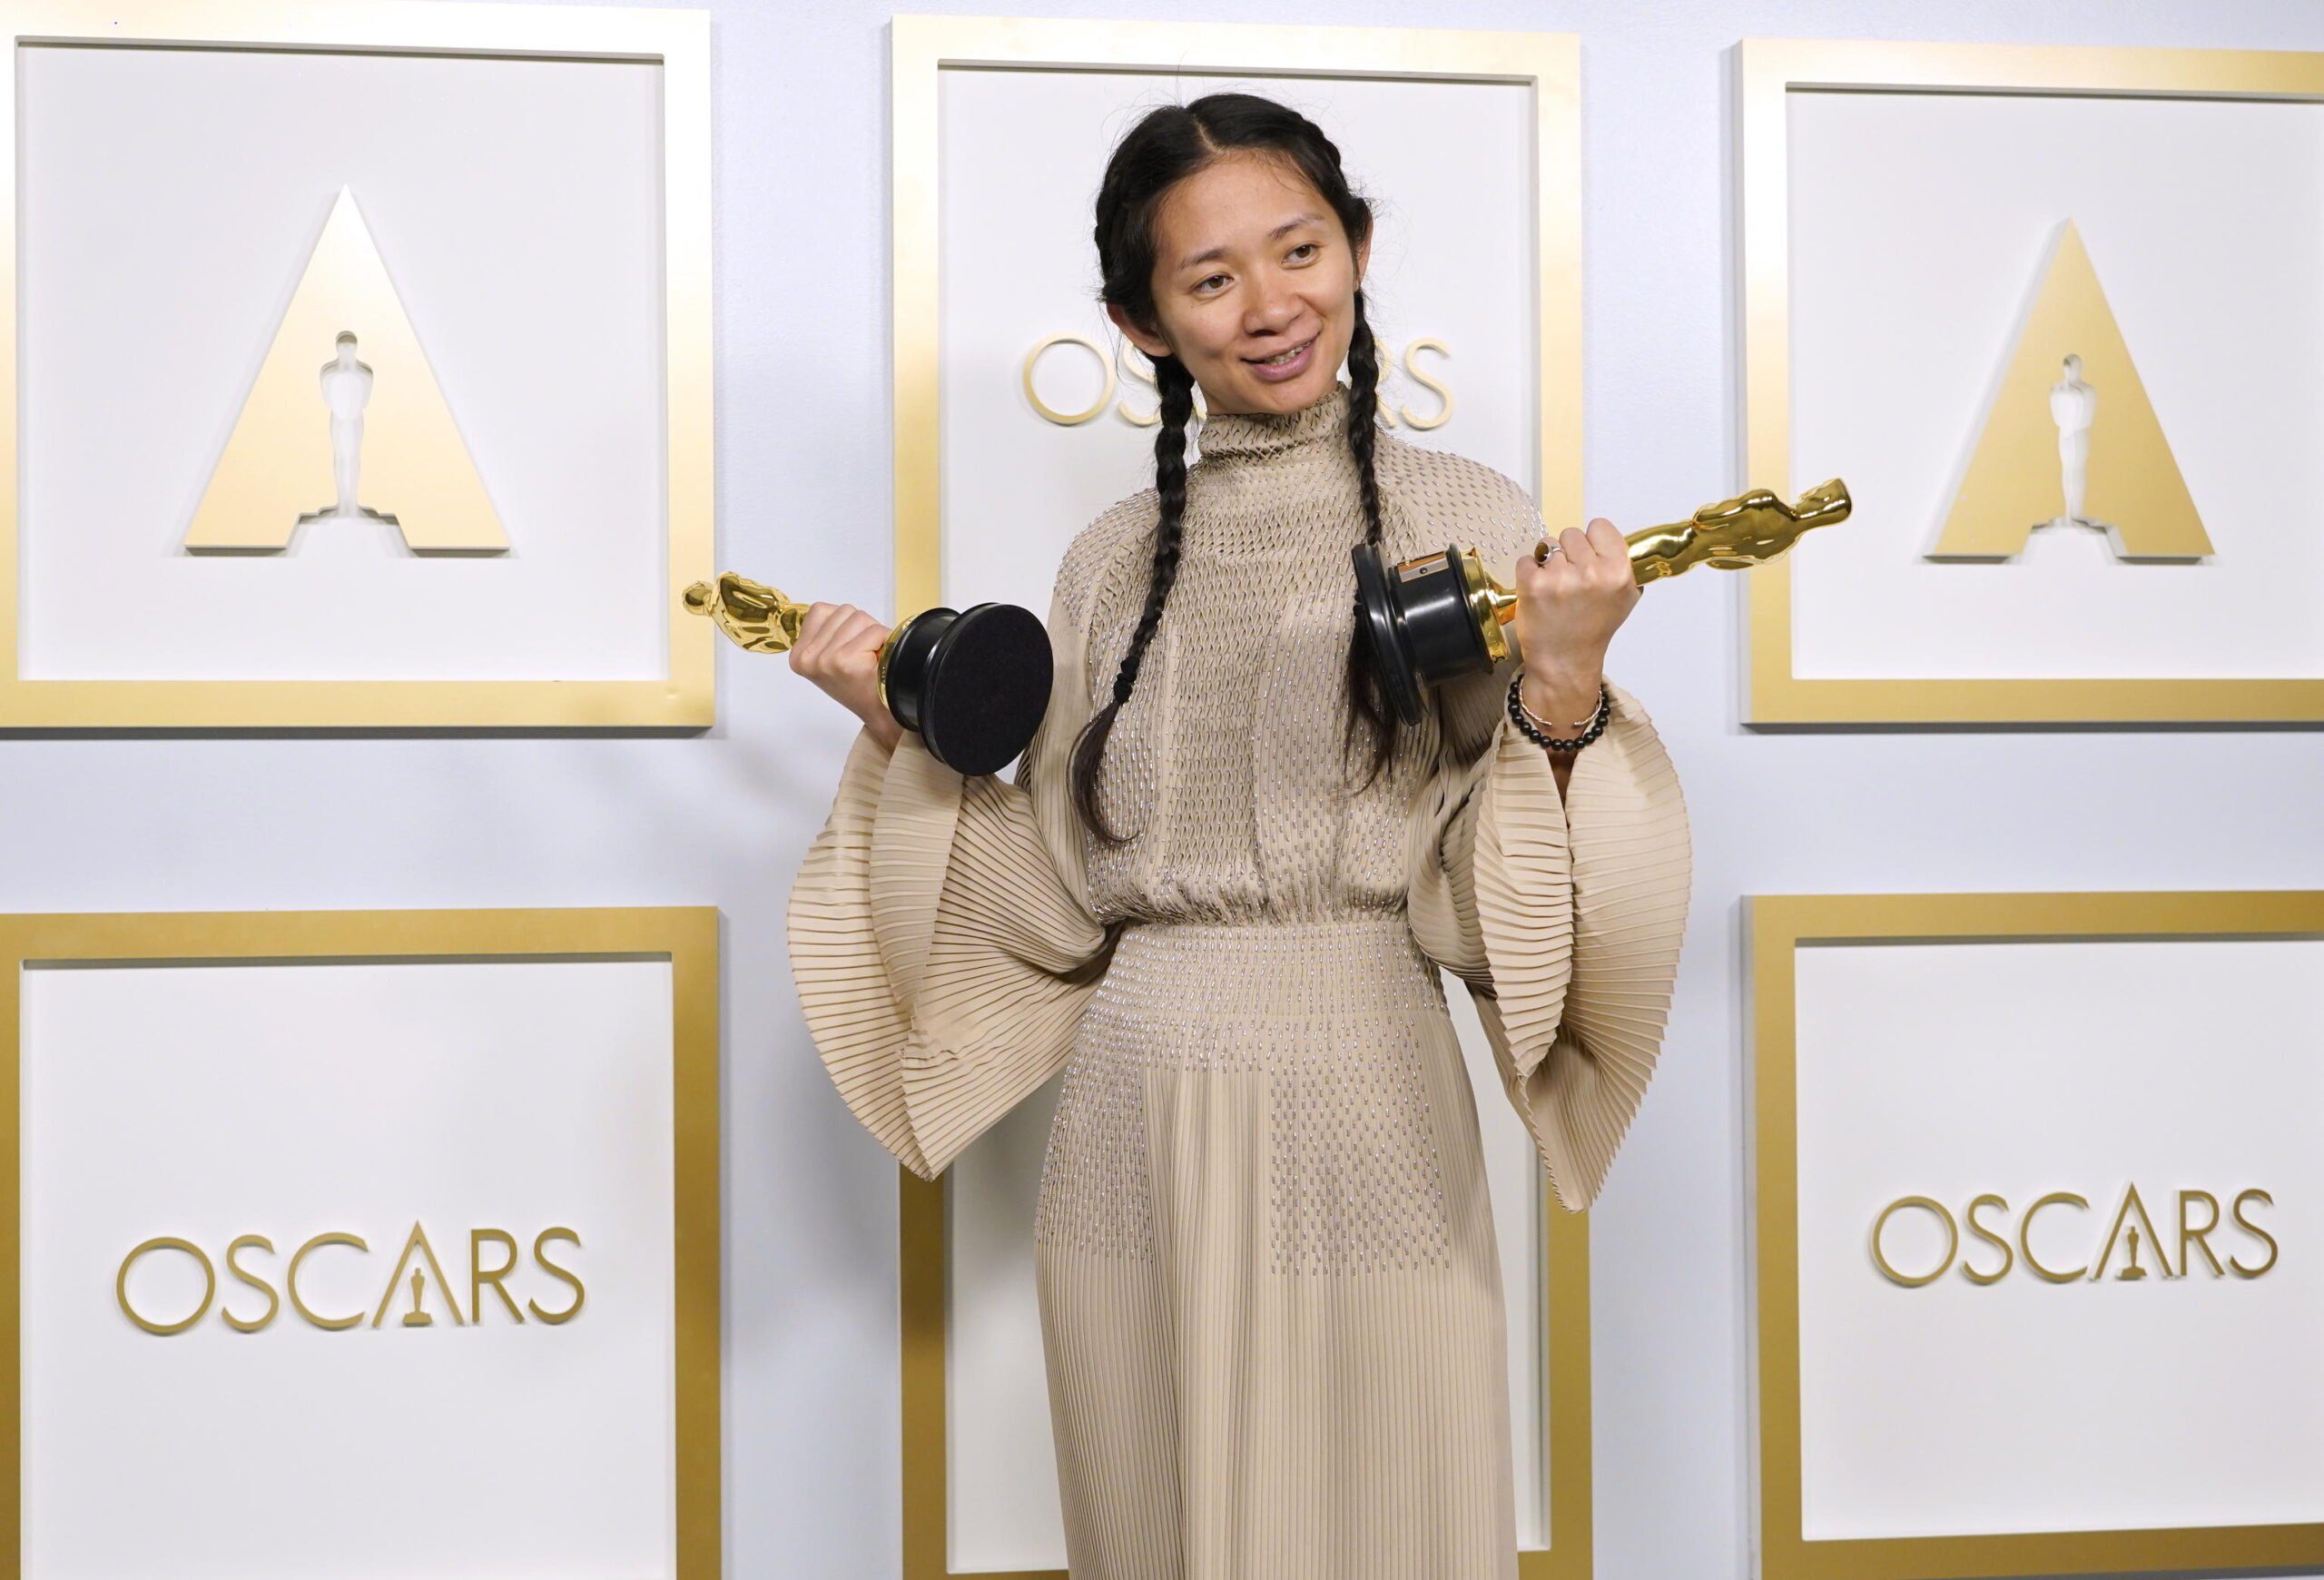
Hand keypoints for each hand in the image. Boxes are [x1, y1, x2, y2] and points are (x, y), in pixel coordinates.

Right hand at [790, 602, 902, 749]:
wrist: (879, 713)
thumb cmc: (859, 684)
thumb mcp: (829, 659)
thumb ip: (826, 633)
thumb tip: (837, 612)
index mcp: (798, 655)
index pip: (820, 609)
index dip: (844, 623)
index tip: (848, 647)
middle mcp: (807, 657)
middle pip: (843, 611)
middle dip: (861, 627)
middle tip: (864, 654)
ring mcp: (825, 659)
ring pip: (860, 617)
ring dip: (873, 633)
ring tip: (870, 657)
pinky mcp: (845, 660)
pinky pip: (874, 630)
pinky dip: (884, 640)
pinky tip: (878, 660)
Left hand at [1510, 517, 1641, 718]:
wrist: (1565, 661)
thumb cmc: (1592, 630)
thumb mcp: (1624, 598)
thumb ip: (1622, 565)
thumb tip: (1611, 539)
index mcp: (1618, 572)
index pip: (1600, 526)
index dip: (1592, 542)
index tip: (1589, 558)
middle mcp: (1592, 573)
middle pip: (1572, 533)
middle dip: (1569, 554)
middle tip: (1571, 581)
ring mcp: (1560, 578)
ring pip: (1548, 544)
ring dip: (1548, 562)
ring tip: (1555, 589)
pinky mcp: (1532, 585)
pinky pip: (1527, 559)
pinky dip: (1529, 572)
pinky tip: (1539, 593)